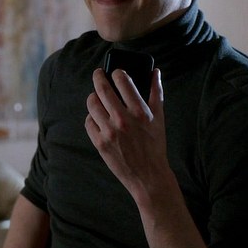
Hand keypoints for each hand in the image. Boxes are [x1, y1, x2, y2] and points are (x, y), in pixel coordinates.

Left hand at [84, 68, 173, 203]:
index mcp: (139, 111)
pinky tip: (98, 117)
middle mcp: (122, 119)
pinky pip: (88, 122)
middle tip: (98, 73)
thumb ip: (156, 93)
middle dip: (99, 77)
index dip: (117, 72)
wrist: (148, 175)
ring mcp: (109, 131)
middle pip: (102, 89)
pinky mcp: (99, 143)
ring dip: (93, 97)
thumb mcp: (159, 118)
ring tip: (97, 96)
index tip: (115, 71)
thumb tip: (154, 72)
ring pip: (92, 103)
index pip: (123, 81)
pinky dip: (92, 117)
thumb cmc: (155, 145)